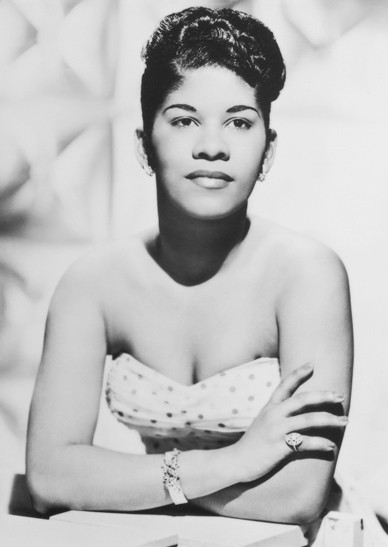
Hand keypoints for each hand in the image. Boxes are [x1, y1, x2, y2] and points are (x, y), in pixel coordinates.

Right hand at [231, 363, 346, 482]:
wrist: (236, 461)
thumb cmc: (253, 443)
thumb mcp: (263, 422)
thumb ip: (278, 414)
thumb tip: (298, 411)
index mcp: (270, 407)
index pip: (285, 385)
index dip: (298, 374)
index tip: (312, 364)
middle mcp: (273, 415)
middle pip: (302, 400)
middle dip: (323, 396)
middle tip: (340, 396)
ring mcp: (276, 430)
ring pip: (308, 420)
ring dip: (329, 420)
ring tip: (344, 422)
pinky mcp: (279, 447)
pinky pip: (305, 443)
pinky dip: (321, 444)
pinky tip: (331, 446)